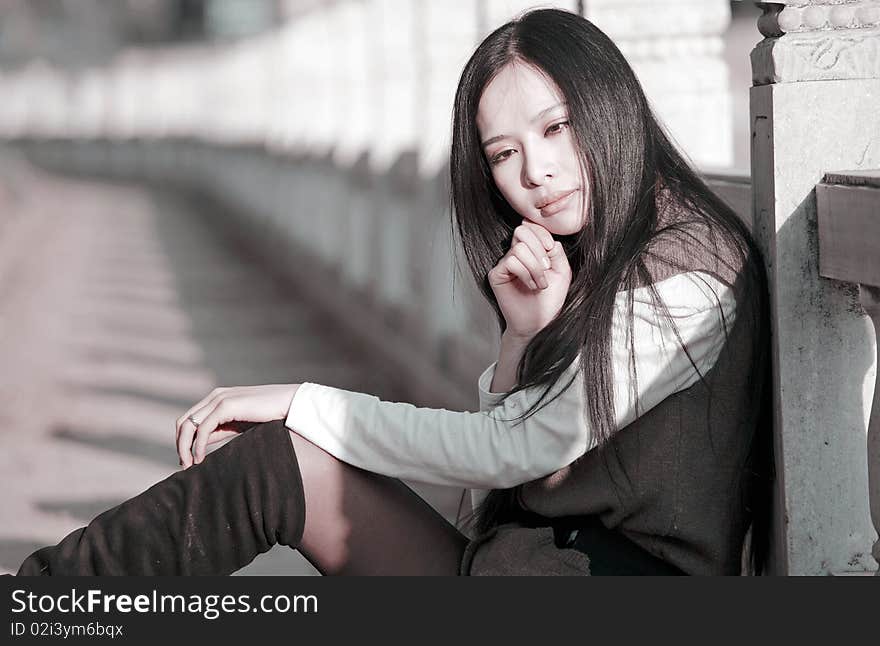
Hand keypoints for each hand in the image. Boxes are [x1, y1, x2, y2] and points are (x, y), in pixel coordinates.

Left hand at [175, 384, 299, 467]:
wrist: (291, 404)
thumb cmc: (270, 415)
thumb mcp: (239, 424)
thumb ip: (220, 430)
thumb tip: (200, 446)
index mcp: (217, 399)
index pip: (189, 420)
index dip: (183, 441)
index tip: (187, 461)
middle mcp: (215, 396)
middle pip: (183, 422)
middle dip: (180, 445)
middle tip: (184, 466)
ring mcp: (219, 399)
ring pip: (189, 425)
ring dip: (184, 448)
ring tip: (190, 465)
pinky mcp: (226, 405)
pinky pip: (203, 429)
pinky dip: (197, 446)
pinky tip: (200, 459)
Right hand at [487, 220, 571, 339]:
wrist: (539, 322)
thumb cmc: (549, 300)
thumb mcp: (562, 272)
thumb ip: (557, 252)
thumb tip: (549, 239)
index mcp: (531, 250)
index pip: (531, 228)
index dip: (541, 233)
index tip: (551, 248)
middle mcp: (515, 254)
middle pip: (522, 231)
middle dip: (538, 248)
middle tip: (546, 267)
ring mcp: (504, 264)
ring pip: (519, 249)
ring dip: (534, 267)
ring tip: (540, 284)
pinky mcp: (496, 274)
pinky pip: (510, 262)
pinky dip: (525, 273)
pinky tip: (530, 286)